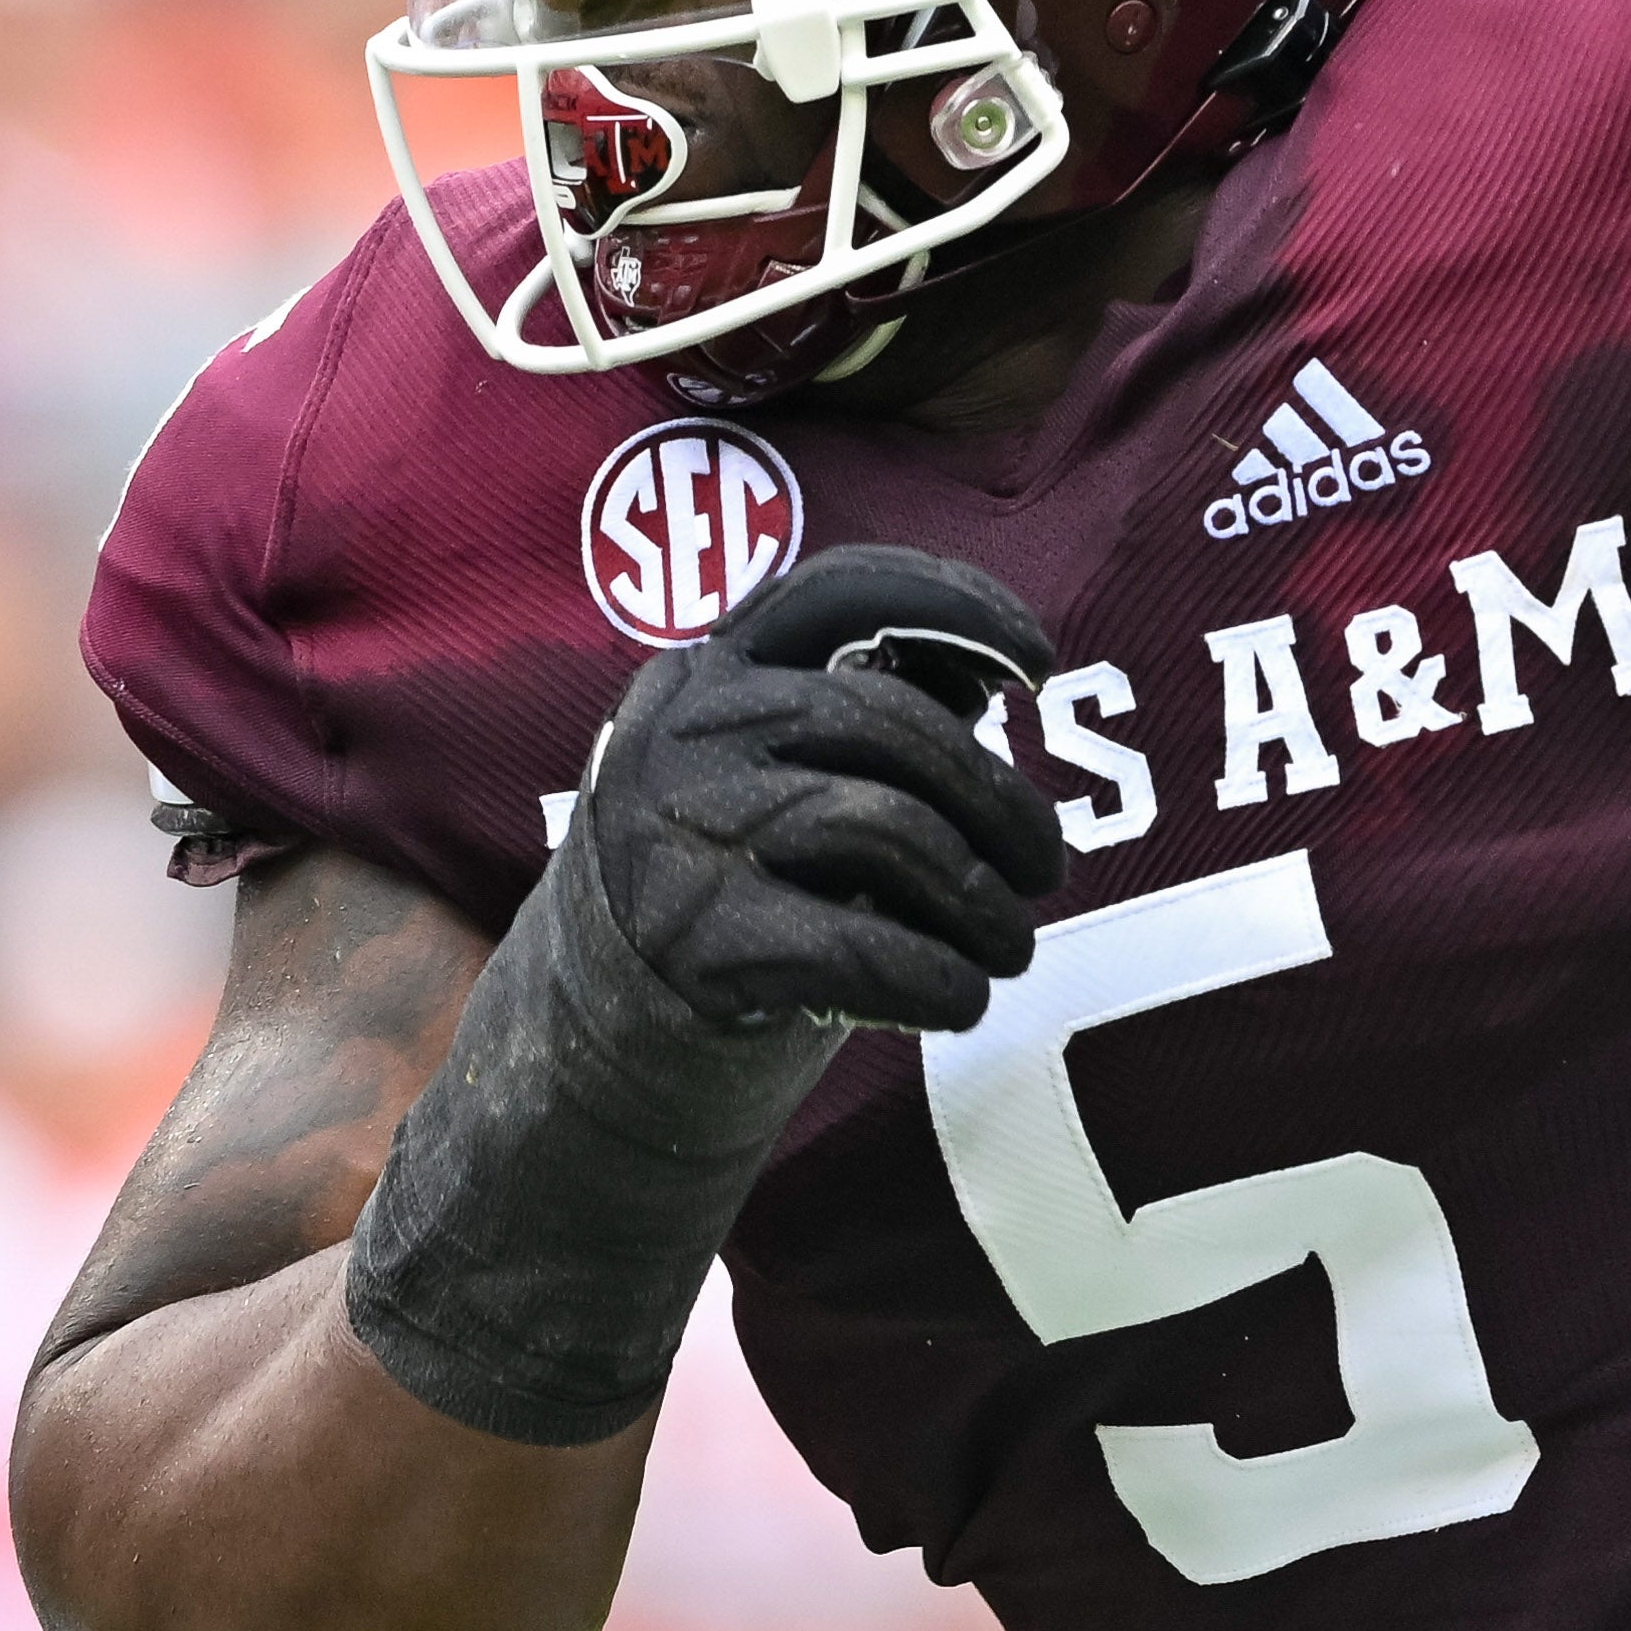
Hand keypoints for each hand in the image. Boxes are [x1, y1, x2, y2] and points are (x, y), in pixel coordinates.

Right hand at [567, 541, 1069, 1033]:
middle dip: (999, 798)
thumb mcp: (770, 784)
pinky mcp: (690, 940)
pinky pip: (859, 949)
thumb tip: (982, 677)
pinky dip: (937, 980)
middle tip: (1045, 868)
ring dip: (981, 901)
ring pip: (888, 829)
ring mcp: (677, 832)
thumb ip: (857, 723)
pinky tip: (962, 1000)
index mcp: (708, 675)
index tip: (1037, 664)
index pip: (838, 591)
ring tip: (1011, 946)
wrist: (585, 1039)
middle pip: (888, 721)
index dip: (952, 605)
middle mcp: (682, 734)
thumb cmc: (725, 897)